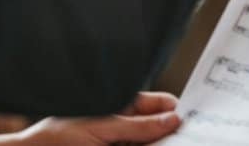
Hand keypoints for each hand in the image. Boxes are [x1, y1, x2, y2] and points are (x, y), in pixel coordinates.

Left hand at [0, 93, 180, 145]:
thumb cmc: (58, 137)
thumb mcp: (102, 127)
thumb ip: (136, 126)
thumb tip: (170, 118)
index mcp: (118, 109)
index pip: (153, 106)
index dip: (171, 109)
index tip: (189, 115)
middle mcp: (121, 128)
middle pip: (156, 129)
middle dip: (171, 130)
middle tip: (191, 134)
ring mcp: (118, 144)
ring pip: (150, 144)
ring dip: (164, 142)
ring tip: (182, 141)